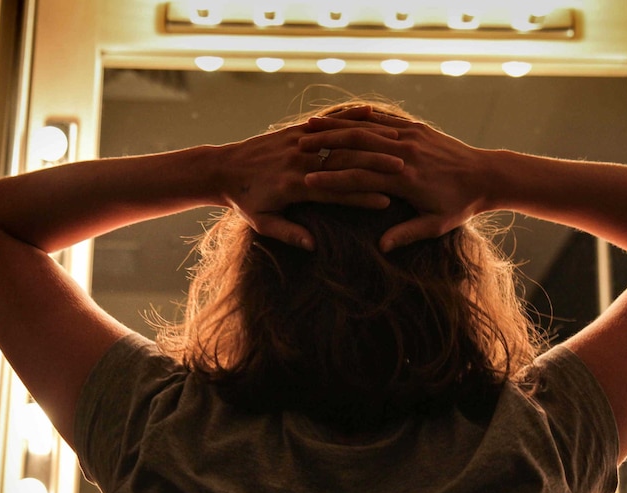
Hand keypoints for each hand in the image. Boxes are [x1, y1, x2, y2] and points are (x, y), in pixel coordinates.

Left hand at [220, 108, 403, 249]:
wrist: (222, 167)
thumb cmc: (243, 200)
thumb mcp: (262, 222)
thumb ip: (288, 233)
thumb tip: (313, 245)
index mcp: (294, 186)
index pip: (335, 192)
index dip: (361, 197)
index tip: (386, 202)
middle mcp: (298, 160)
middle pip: (344, 162)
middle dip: (374, 165)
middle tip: (403, 170)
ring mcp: (298, 141)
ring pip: (339, 139)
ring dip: (369, 140)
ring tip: (397, 143)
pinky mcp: (295, 129)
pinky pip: (327, 121)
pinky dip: (348, 116)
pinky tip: (371, 113)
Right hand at [301, 111, 487, 250]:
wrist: (486, 174)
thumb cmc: (460, 205)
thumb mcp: (436, 225)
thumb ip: (408, 234)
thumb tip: (381, 247)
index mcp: (407, 179)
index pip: (360, 177)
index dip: (331, 180)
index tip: (305, 183)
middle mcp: (406, 153)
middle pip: (357, 146)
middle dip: (324, 147)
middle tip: (294, 149)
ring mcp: (411, 136)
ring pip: (366, 127)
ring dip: (334, 127)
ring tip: (306, 127)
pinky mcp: (415, 127)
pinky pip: (381, 118)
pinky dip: (357, 117)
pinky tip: (337, 117)